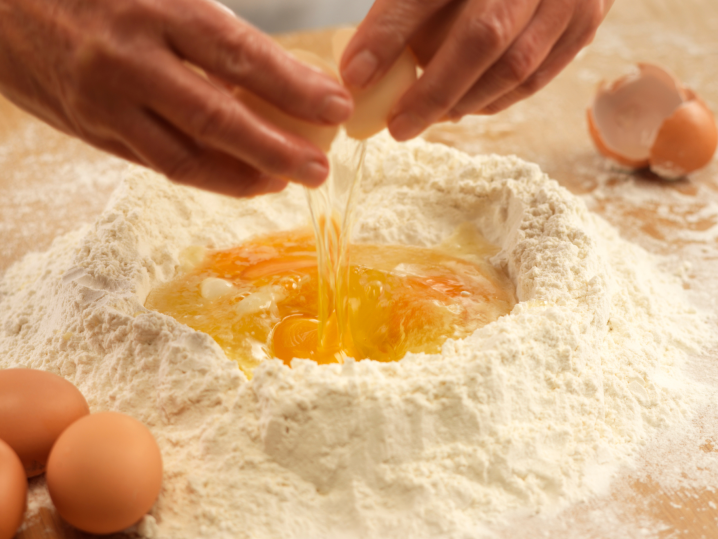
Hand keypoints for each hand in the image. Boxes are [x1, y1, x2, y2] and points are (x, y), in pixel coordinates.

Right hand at [0, 0, 352, 196]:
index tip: (336, 106)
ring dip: (244, 176)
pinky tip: (241, 180)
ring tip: (286, 182)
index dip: (293, 85)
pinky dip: (206, 178)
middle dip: (276, 148)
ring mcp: (108, 104)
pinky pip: (159, 164)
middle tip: (320, 169)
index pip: (239, 54)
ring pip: (186, 155)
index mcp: (156, 9)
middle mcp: (131, 60)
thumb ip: (208, 27)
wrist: (2, 7)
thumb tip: (280, 73)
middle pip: (217, 116)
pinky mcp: (95, 132)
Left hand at [340, 0, 614, 140]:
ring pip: (514, 67)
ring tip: (429, 116)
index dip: (388, 35)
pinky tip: (465, 105)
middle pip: (482, 38)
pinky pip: (536, 77)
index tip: (354, 79)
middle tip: (398, 126)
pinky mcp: (586, 21)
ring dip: (464, 102)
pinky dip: (495, 99)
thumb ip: (401, 13)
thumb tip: (361, 73)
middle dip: (433, 91)